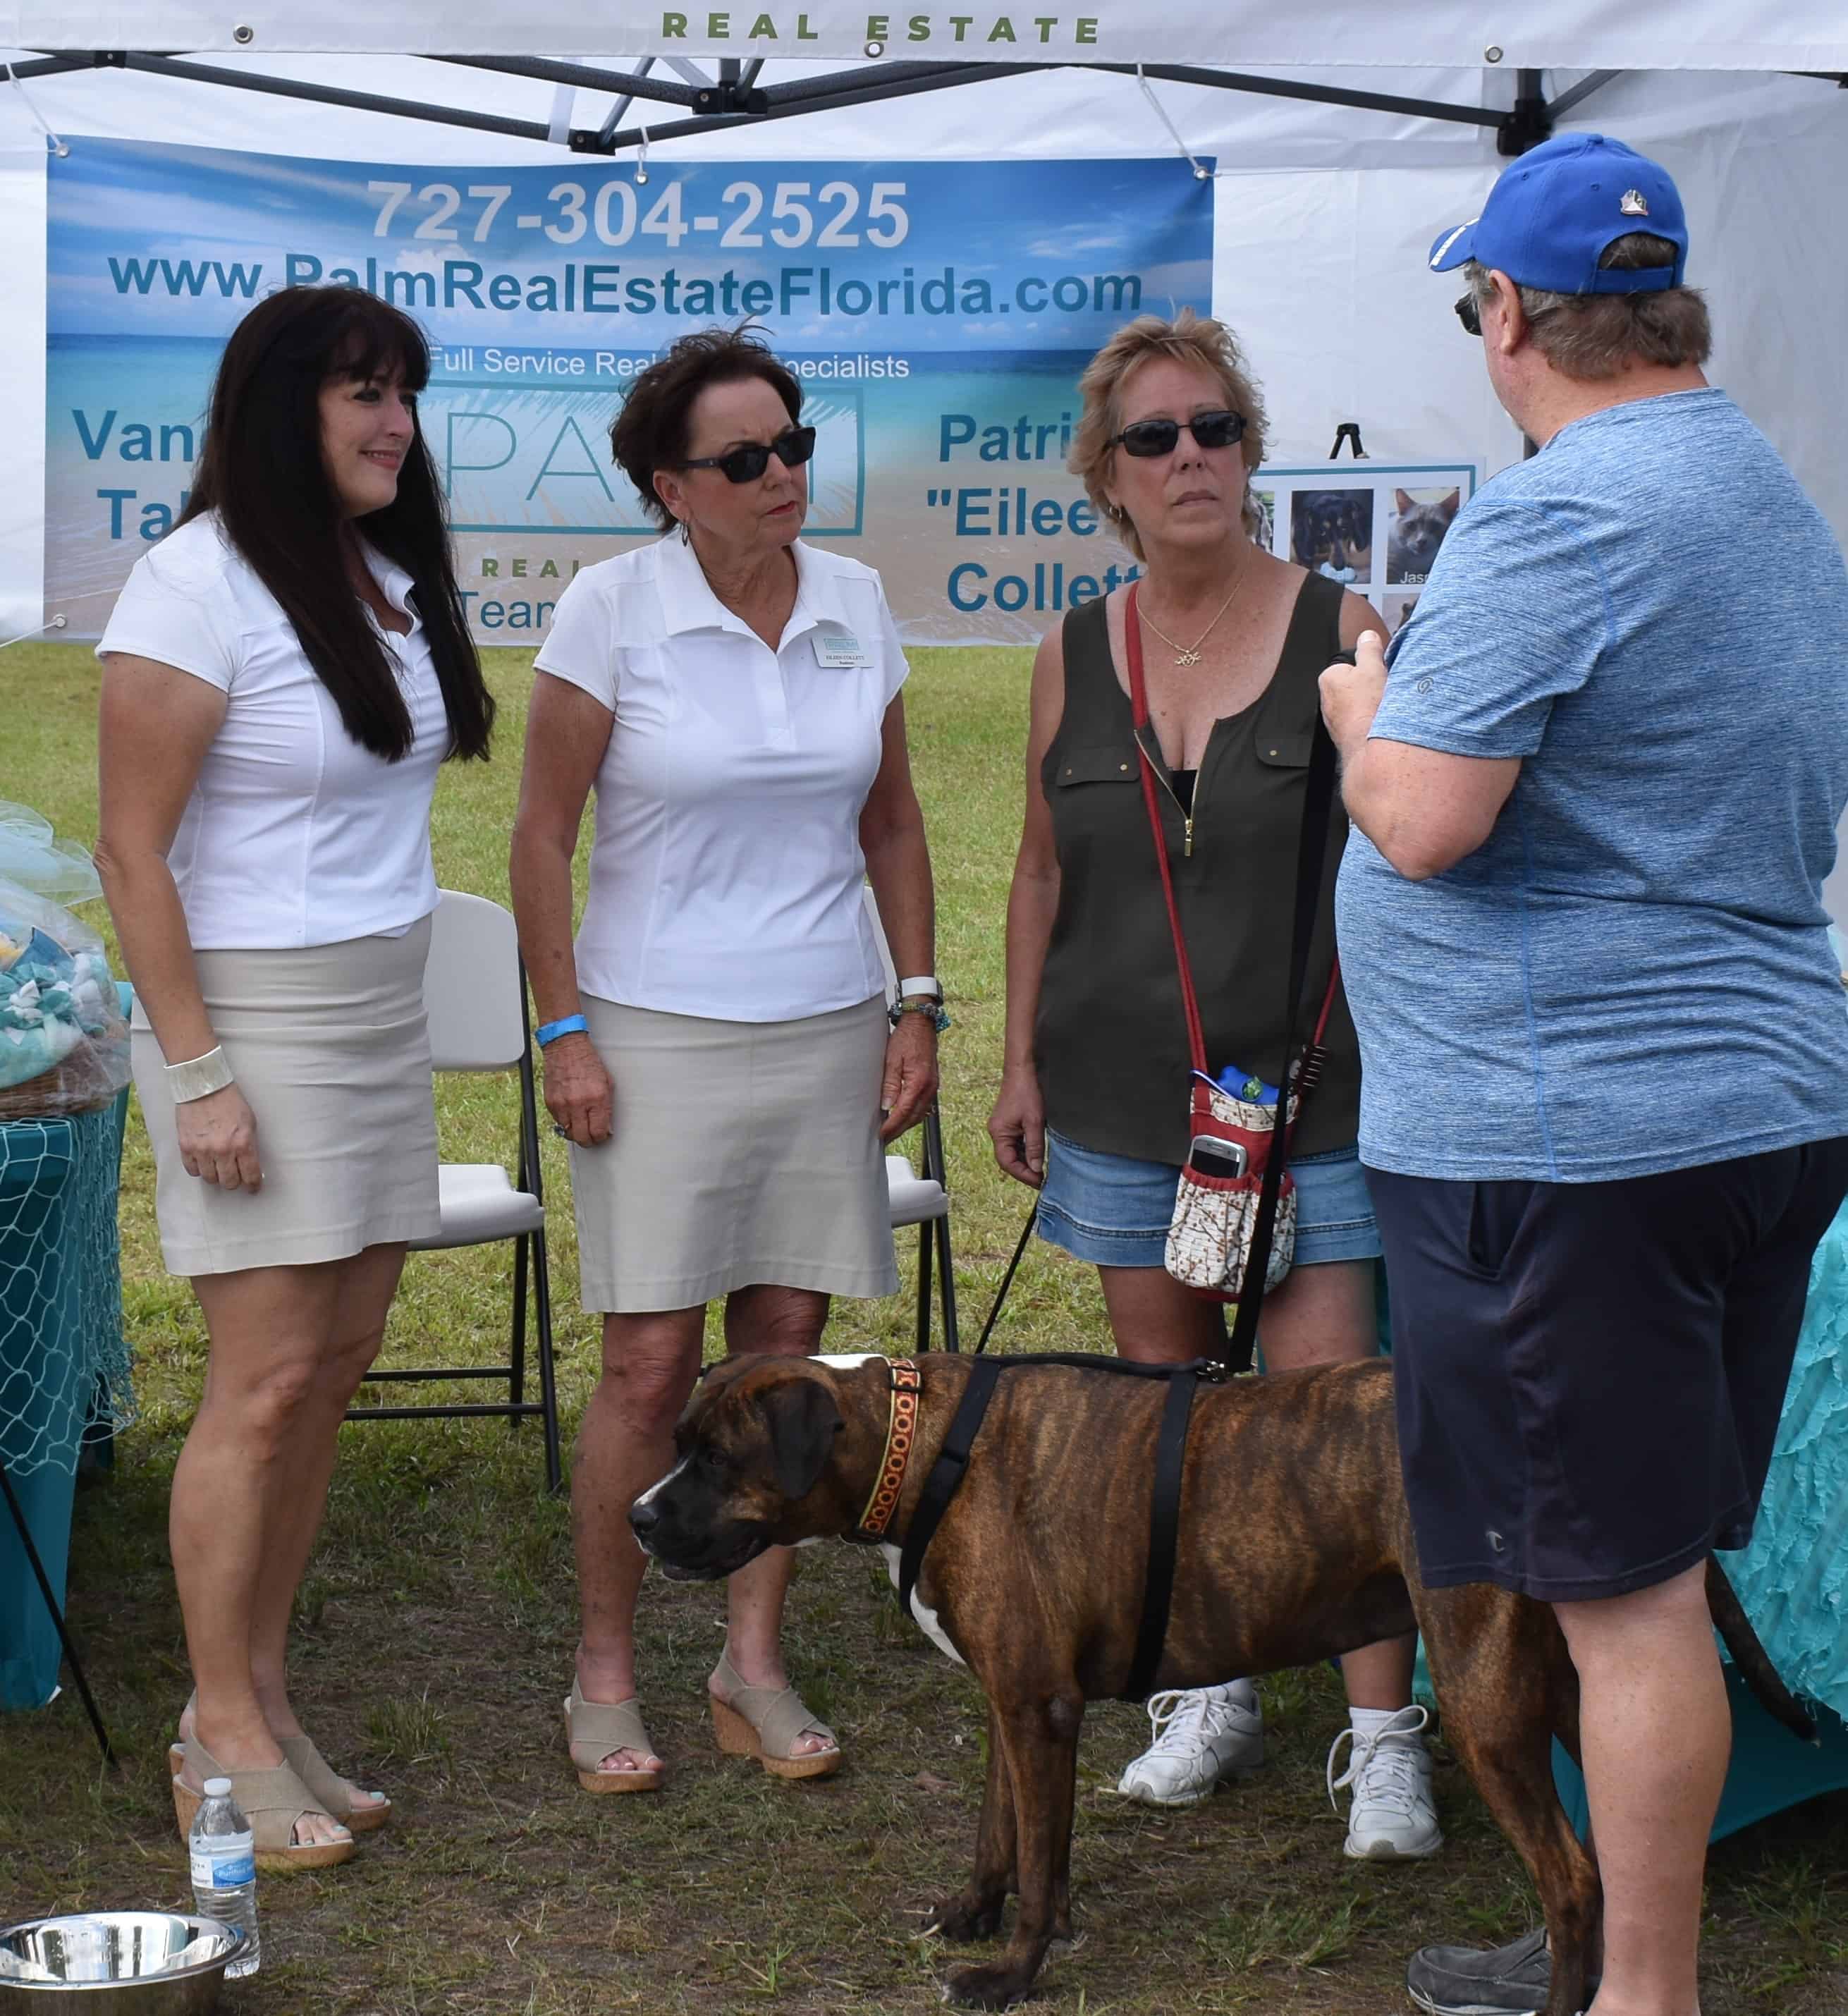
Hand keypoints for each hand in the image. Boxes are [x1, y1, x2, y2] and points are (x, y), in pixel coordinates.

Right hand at [176, 1082, 262, 1192]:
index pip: (250, 1176)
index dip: (253, 1185)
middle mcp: (223, 1150)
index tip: (253, 1188)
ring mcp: (202, 1150)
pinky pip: (192, 1170)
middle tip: (235, 1175)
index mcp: (243, 1143)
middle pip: (229, 1182)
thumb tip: (251, 1165)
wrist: (203, 1087)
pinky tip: (203, 1162)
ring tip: (218, 1166)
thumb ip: (250, 1146)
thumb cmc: (230, 1102)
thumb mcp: (250, 1122)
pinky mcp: (185, 1147)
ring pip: (210, 1179)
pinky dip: (199, 1169)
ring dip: (216, 1175)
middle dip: (234, 1181)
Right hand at [541, 1030, 613, 1145]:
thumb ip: (607, 1107)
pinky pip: (558, 1122)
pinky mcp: (550, 1102)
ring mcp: (562, 1104)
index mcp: (596, 1098)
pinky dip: (565, 1121)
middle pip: (582, 1138)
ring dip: (576, 1132)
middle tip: (593, 1137)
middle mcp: (578, 1103)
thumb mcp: (607, 1083)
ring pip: (568, 1132)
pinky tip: (571, 1113)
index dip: (601, 1137)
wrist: (566, 1048)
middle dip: (589, 1141)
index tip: (603, 1135)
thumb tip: (606, 1127)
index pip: (598, 1131)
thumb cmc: (588, 1062)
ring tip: (582, 1125)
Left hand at [878, 1012, 938, 1143]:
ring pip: (919, 1114)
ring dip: (905, 1125)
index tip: (880, 1135)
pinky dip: (912, 1115)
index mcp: (919, 1082)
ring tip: (891, 1132)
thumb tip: (886, 1106)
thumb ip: (890, 1084)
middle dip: (898, 1130)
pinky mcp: (932, 1084)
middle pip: (913, 1118)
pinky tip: (903, 1118)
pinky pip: (923, 1106)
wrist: (921, 1024)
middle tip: (883, 1140)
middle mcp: (929, 1088)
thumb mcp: (892, 1059)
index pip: (903, 1112)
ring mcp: (933, 1087)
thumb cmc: (905, 1038)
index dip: (891, 1126)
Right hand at [987, 1065, 1045, 1187]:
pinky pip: (1015, 1143)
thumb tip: (1036, 1168)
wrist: (1023, 1070)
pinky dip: (1025, 1152)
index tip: (1038, 1181)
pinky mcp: (1009, 1124)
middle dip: (1024, 1171)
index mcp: (999, 1133)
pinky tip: (1036, 1156)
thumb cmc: (1027, 1092)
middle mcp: (997, 1132)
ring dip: (1025, 1162)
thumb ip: (1035, 1146)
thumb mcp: (1035, 1121)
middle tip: (1041, 1180)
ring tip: (1040, 1171)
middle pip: (1008, 1160)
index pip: (1007, 1162)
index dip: (1022, 1174)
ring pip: (1012, 1152)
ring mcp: (1002, 1128)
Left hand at [1318, 631, 1388, 757]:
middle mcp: (1326, 701)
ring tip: (1384, 709)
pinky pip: (1361, 722)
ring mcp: (1335, 721)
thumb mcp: (1373, 668)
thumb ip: (1368, 650)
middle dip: (1370, 686)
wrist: (1372, 748)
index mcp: (1328, 679)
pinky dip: (1371, 721)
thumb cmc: (1369, 706)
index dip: (1368, 667)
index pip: (1349, 664)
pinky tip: (1380, 724)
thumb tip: (1366, 636)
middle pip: (1354, 685)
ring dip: (1372, 705)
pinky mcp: (1346, 737)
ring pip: (1359, 705)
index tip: (1379, 673)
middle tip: (1384, 690)